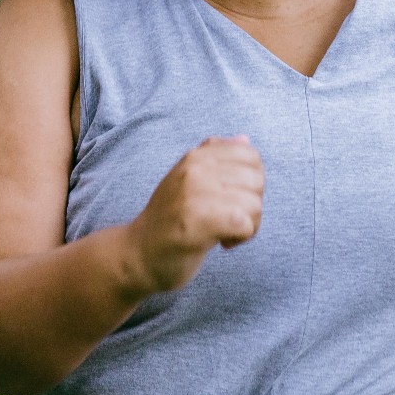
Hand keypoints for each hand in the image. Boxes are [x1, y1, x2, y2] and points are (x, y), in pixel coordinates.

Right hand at [125, 136, 263, 294]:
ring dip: (248, 226)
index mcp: (196, 156)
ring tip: (226, 234)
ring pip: (254, 204)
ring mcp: (194, 194)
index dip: (252, 182)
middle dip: (253, 205)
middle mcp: (195, 169)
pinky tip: (223, 243)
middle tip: (230, 221)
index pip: (251, 156)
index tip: (233, 199)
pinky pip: (244, 224)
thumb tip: (245, 140)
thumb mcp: (189, 180)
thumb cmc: (169, 220)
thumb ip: (216, 160)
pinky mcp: (197, 222)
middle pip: (257, 180)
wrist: (138, 254)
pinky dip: (240, 238)